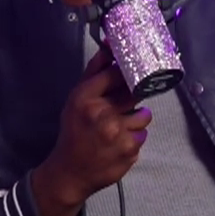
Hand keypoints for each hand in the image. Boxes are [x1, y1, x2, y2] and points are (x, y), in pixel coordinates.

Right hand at [29, 45, 150, 215]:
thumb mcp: (76, 99)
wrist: (69, 173)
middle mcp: (102, 114)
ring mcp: (117, 134)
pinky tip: (119, 144)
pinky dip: (134, 138)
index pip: (117, 73)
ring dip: (135, 121)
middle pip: (135, 93)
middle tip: (120, 108)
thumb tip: (111, 42)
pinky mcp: (129, 150)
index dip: (127, 74)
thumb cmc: (74, 131)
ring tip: (118, 129)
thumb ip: (95, 71)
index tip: (130, 77)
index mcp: (85, 98)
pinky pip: (143, 135)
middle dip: (131, 99)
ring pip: (144, 115)